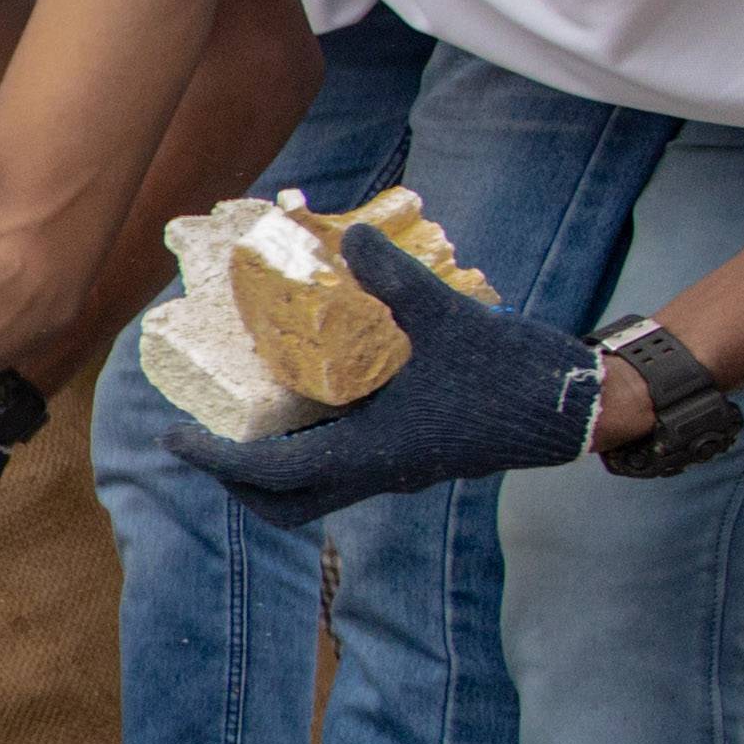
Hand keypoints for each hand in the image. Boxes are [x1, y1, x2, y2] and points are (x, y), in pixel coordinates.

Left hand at [157, 230, 604, 519]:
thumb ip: (394, 279)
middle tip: (201, 436)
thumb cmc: (510, 372)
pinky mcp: (410, 454)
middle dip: (233, 481)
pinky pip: (340, 467)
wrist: (570, 407)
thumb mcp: (447, 317)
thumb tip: (348, 239)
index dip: (214, 462)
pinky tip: (303, 398)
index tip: (173, 438)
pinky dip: (306, 447)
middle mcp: (374, 473)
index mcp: (370, 456)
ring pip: (311, 491)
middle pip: (281, 504)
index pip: (269, 477)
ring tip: (239, 416)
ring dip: (268, 469)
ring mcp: (393, 468)